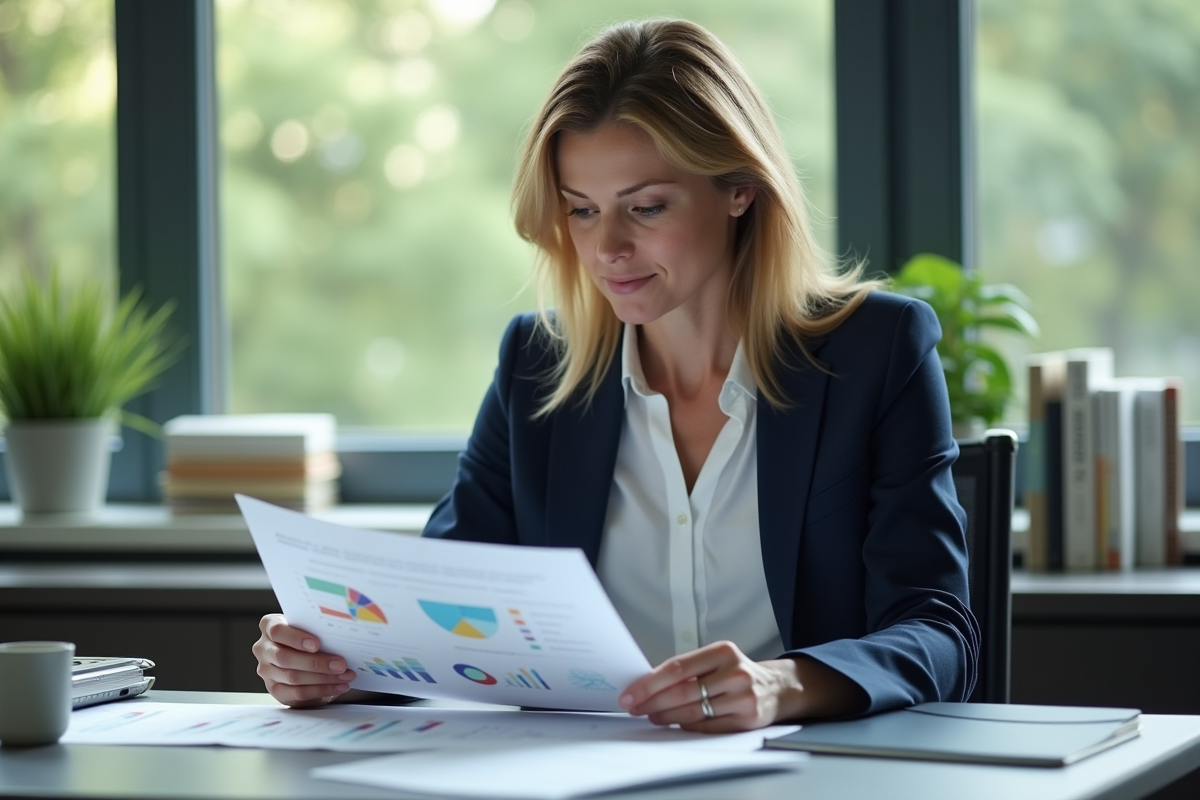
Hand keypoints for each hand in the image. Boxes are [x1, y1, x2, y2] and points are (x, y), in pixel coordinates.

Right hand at [252, 614, 355, 707]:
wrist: (304, 659)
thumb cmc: (309, 637)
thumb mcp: (310, 629)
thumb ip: (317, 630)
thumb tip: (341, 637)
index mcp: (269, 625)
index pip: (277, 631)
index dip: (295, 638)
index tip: (316, 644)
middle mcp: (264, 648)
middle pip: (285, 657)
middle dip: (316, 663)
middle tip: (340, 664)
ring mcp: (266, 670)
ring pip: (293, 677)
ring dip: (324, 678)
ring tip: (345, 676)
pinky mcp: (275, 689)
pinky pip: (298, 692)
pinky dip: (322, 690)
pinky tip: (339, 686)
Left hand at [618, 641, 865, 731]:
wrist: (778, 688)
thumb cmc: (738, 673)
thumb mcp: (716, 660)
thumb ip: (688, 669)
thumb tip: (647, 683)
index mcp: (723, 651)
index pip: (678, 668)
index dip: (650, 682)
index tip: (631, 692)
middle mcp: (735, 672)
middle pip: (683, 692)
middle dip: (652, 701)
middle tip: (634, 706)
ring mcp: (743, 697)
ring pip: (693, 711)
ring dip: (666, 716)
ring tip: (651, 715)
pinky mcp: (747, 719)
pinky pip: (707, 726)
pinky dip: (686, 725)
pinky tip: (674, 723)